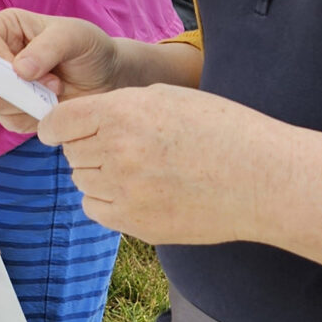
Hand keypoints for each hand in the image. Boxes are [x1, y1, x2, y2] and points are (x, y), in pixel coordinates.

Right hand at [0, 8, 131, 132]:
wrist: (106, 77)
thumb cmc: (89, 48)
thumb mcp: (74, 37)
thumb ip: (48, 48)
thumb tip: (19, 70)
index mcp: (5, 28)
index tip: (22, 71)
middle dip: (15, 86)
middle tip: (52, 85)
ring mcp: (4, 85)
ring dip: (27, 103)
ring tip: (56, 92)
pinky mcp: (13, 109)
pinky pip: (9, 121)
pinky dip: (32, 118)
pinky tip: (52, 107)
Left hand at [28, 84, 273, 244]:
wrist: (264, 179)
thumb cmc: (224, 132)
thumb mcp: (168, 98)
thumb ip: (120, 106)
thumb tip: (85, 119)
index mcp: (122, 113)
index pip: (59, 122)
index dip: (57, 126)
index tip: (60, 131)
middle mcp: (117, 152)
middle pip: (72, 153)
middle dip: (88, 147)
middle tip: (124, 147)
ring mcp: (125, 191)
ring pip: (82, 181)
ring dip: (100, 174)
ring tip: (142, 169)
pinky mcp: (136, 223)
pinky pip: (96, 209)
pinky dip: (108, 200)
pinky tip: (140, 192)